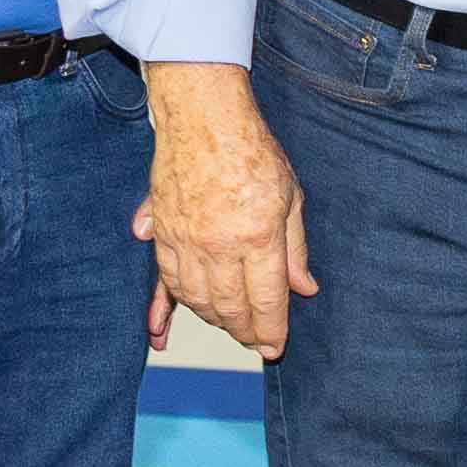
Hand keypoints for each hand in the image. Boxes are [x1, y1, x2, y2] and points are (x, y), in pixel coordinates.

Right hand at [137, 65, 316, 358]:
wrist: (203, 119)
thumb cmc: (252, 151)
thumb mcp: (291, 198)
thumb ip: (296, 250)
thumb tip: (305, 289)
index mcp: (259, 237)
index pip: (267, 301)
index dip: (271, 331)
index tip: (274, 348)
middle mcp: (219, 245)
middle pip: (230, 308)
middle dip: (243, 331)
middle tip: (254, 341)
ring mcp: (186, 241)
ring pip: (197, 300)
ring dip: (213, 319)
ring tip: (230, 324)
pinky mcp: (162, 233)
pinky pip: (167, 280)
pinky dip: (179, 302)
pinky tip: (191, 309)